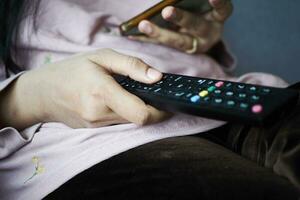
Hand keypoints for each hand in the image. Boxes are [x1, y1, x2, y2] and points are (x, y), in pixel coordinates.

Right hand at [0, 49, 168, 128]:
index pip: (141, 114)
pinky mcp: (94, 131)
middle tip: (148, 92)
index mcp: (102, 92)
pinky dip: (123, 113)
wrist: (42, 93)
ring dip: (135, 109)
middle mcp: (99, 113)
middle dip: (149, 107)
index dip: (160, 111)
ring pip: (129, 121)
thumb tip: (158, 77)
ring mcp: (96, 125)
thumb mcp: (101, 57)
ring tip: (127, 92)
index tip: (167, 102)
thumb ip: (132, 66)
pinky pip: (118, 123)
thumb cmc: (71, 70)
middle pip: (139, 119)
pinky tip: (115, 100)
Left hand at [131, 0, 232, 52]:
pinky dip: (148, 39)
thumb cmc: (200, 13)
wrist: (200, 37)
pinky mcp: (180, 52)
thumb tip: (168, 0)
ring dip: (161, 33)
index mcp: (217, 17)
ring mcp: (194, 45)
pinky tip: (133, 34)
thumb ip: (190, 2)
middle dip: (181, 18)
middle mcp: (208, 33)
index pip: (223, 9)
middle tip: (166, 11)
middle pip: (196, 25)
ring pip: (179, 41)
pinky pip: (163, 46)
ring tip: (143, 25)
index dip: (219, 3)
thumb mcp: (199, 6)